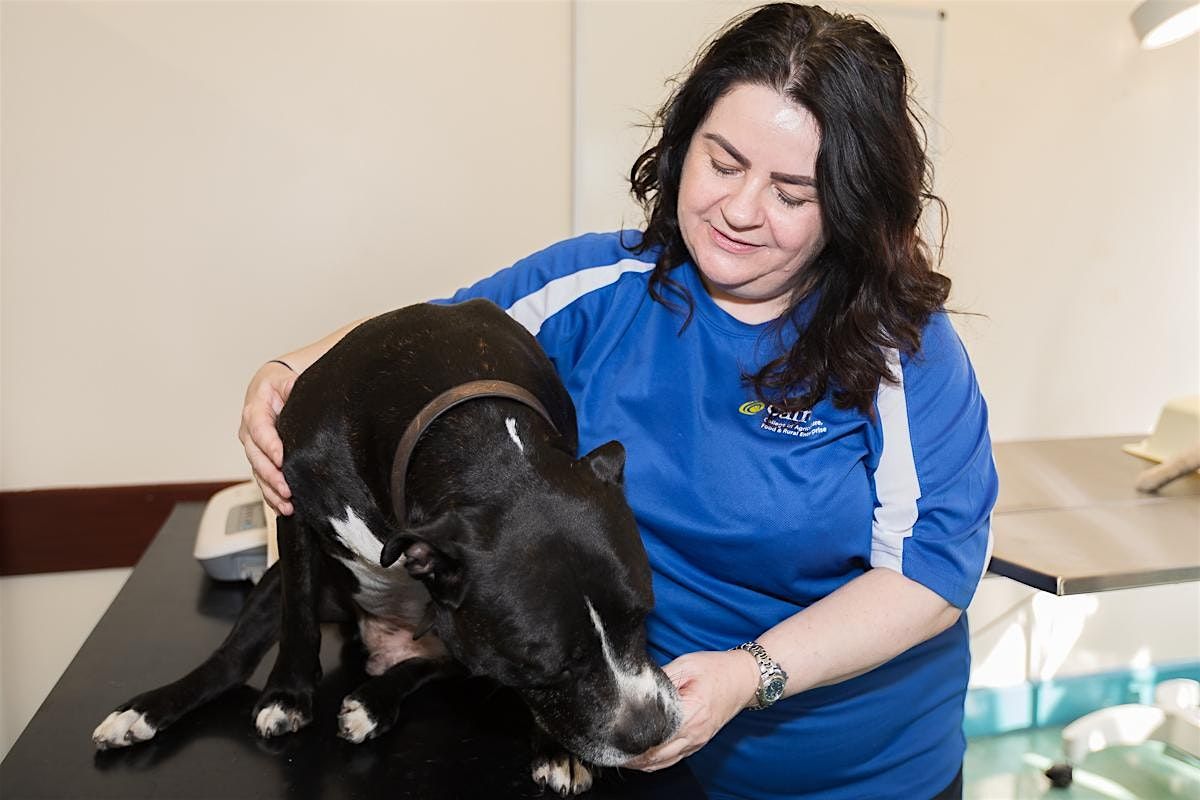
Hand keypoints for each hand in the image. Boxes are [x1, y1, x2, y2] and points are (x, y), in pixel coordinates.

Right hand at [238, 361, 297, 514]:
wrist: (269, 389)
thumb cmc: (277, 385)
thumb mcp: (284, 380)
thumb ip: (290, 385)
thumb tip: (296, 386)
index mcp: (254, 412)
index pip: (260, 430)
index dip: (269, 446)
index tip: (282, 459)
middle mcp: (249, 433)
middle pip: (256, 458)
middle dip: (271, 476)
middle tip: (287, 489)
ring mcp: (253, 449)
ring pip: (258, 474)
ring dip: (271, 492)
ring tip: (287, 506)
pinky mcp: (260, 461)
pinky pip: (262, 481)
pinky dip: (271, 496)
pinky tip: (282, 508)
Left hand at [623, 649, 758, 771]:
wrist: (744, 679)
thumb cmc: (716, 669)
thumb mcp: (686, 664)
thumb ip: (660, 679)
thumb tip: (636, 690)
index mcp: (690, 713)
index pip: (654, 736)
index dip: (631, 739)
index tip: (612, 735)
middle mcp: (694, 734)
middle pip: (655, 756)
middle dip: (631, 756)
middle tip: (609, 748)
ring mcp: (697, 742)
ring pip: (663, 763)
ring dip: (641, 762)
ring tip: (619, 755)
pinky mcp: (698, 743)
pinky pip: (673, 760)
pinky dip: (655, 762)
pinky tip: (640, 757)